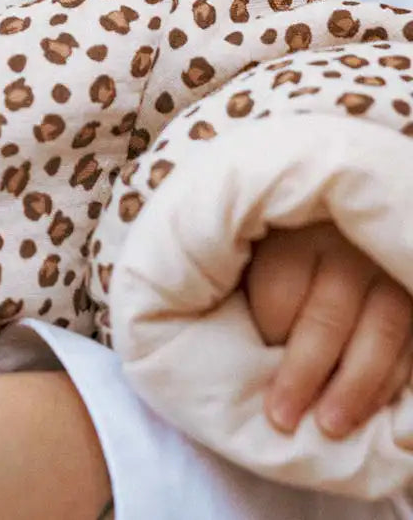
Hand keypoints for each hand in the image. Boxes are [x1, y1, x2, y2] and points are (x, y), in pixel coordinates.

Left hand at [246, 222, 412, 438]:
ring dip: (357, 389)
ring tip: (331, 427)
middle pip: (327, 318)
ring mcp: (389, 271)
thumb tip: (252, 353)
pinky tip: (373, 410)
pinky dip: (394, 382)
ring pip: (382, 335)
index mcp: (295, 234)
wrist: (341, 218)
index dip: (268, 335)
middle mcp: (348, 248)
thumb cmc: (288, 242)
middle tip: (282, 418)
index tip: (251, 368)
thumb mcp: (261, 249)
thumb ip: (258, 289)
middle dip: (304, 375)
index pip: (280, 292)